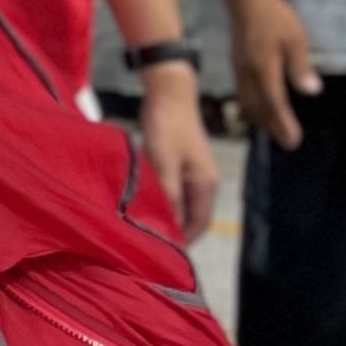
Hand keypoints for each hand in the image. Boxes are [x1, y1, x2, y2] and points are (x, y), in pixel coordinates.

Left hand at [135, 68, 220, 241]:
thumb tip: (167, 227)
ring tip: (139, 229)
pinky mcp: (178, 165)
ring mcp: (192, 174)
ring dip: (163, 216)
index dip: (182, 241)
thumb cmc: (166, 126)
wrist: (167, 91)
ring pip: (179, 205)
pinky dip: (159, 201)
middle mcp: (203, 183)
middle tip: (144, 245)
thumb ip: (167, 195)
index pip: (198, 225)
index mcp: (206, 185)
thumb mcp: (163, 163)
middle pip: (190, 217)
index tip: (159, 254)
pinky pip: (171, 192)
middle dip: (172, 231)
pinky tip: (139, 205)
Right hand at [226, 0, 319, 153]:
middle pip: (258, 108)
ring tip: (274, 131)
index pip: (274, 102)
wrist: (248, 3)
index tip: (293, 140)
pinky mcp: (237, 67)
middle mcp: (248, 74)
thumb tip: (311, 90)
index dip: (283, 123)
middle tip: (288, 142)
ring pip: (247, 103)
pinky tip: (260, 110)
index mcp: (264, 69)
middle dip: (272, 127)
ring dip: (260, 119)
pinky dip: (252, 108)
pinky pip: (243, 94)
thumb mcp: (295, 39)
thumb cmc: (276, 19)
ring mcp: (239, 71)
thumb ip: (301, 66)